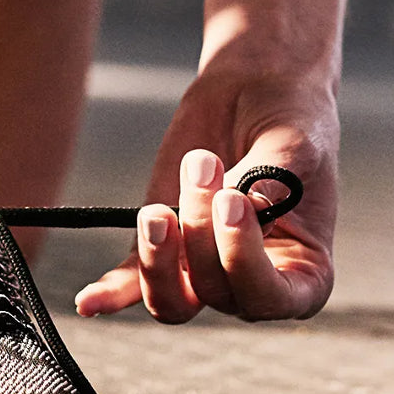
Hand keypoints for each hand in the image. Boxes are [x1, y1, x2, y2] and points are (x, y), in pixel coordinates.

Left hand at [75, 72, 337, 322]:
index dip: (245, 261)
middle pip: (215, 292)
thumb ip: (271, 183)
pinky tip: (90, 301)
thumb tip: (242, 209)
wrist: (256, 92)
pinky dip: (112, 293)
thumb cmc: (292, 121)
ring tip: (157, 208)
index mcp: (304, 272)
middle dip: (201, 231)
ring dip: (158, 258)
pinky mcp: (163, 248)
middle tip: (204, 166)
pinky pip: (133, 283)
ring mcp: (204, 269)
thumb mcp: (295, 146)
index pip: (273, 299)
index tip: (233, 202)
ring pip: (172, 300)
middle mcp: (252, 282)